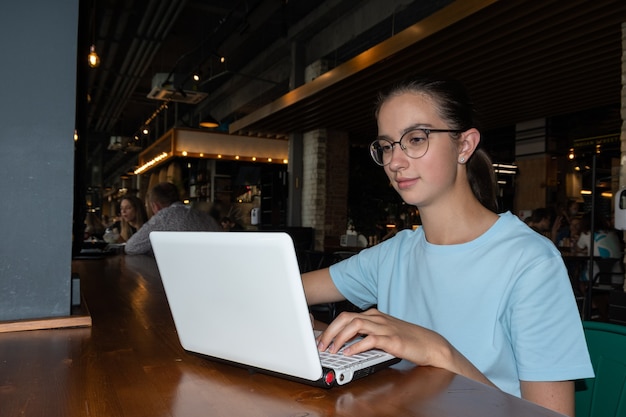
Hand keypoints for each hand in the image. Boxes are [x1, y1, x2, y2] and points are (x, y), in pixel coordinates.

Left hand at [316, 308, 447, 367]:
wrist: (430, 344)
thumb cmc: (407, 339)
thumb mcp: (382, 333)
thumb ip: (365, 334)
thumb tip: (345, 343)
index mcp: (373, 316)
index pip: (345, 317)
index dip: (330, 329)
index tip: (321, 341)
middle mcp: (377, 318)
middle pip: (346, 318)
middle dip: (330, 332)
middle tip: (321, 346)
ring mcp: (385, 327)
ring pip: (355, 324)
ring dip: (340, 338)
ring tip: (332, 350)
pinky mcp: (392, 340)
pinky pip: (370, 339)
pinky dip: (357, 346)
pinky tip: (349, 354)